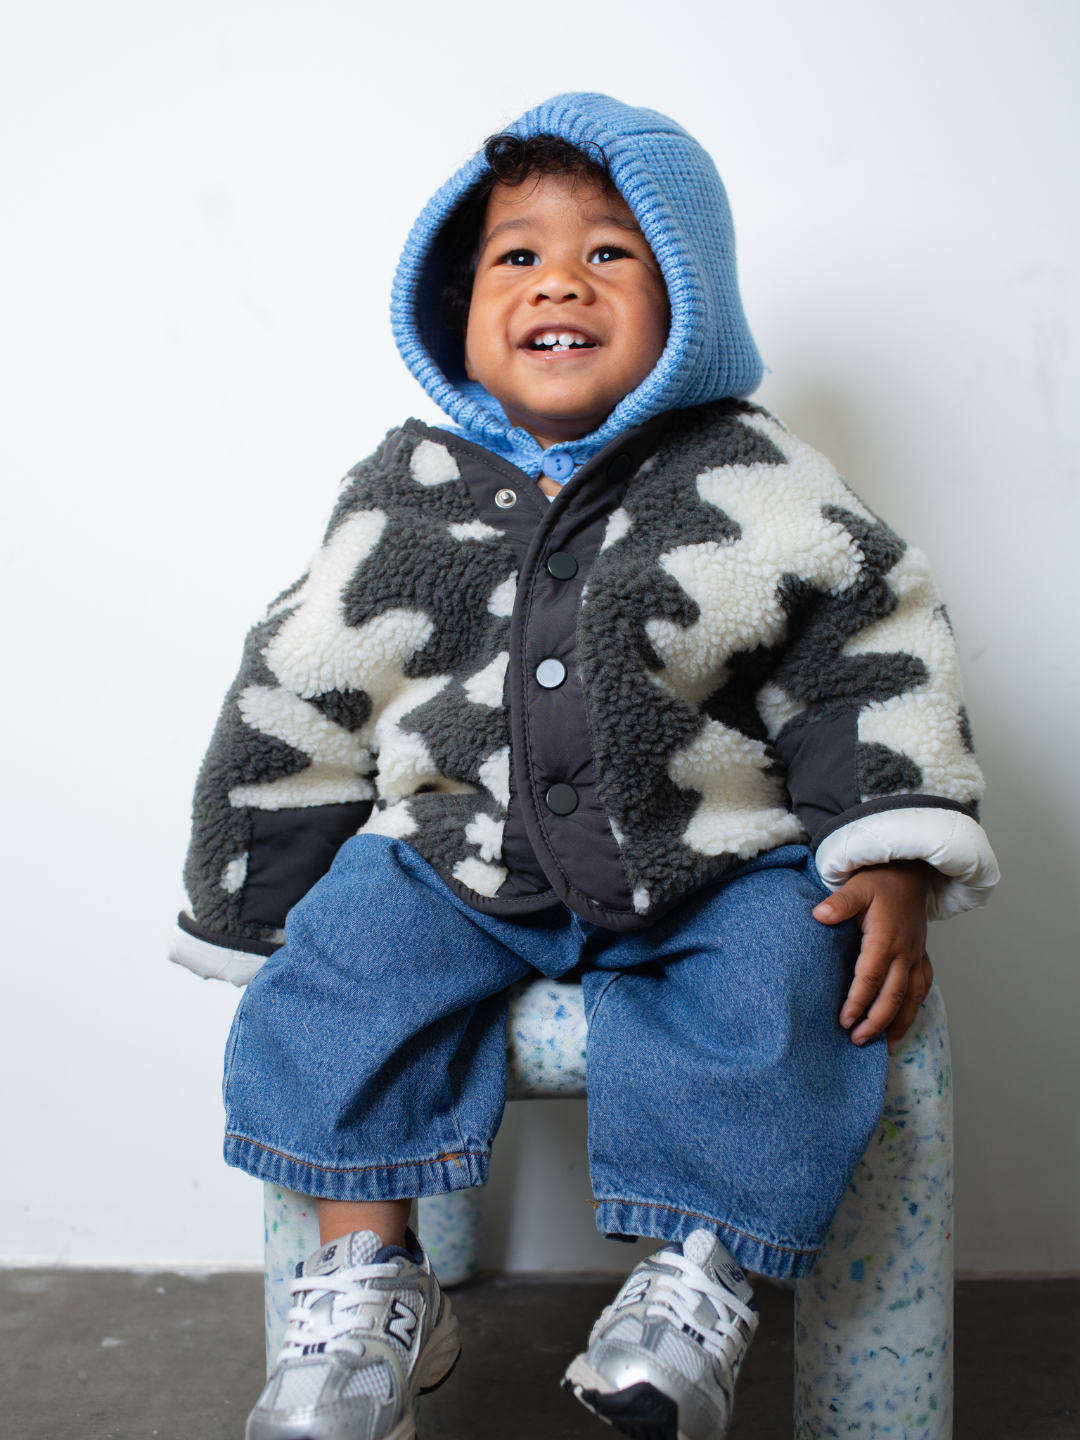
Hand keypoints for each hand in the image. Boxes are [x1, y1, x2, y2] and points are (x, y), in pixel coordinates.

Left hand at [812, 861, 934, 1050]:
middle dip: (875, 1022)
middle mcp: (904, 952)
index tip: (844, 1020)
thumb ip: (839, 902)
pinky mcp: (920, 957)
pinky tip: (902, 1025)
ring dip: (898, 1023)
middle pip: (893, 996)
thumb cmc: (879, 881)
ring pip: (912, 998)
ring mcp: (915, 956)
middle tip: (856, 1040)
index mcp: (885, 938)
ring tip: (882, 1046)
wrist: (910, 872)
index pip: (871, 977)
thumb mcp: (857, 886)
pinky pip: (922, 989)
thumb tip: (819, 915)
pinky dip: (914, 1010)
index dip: (858, 1001)